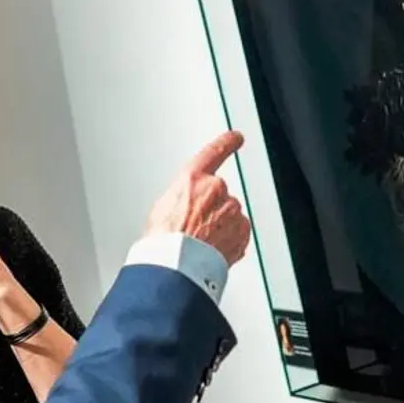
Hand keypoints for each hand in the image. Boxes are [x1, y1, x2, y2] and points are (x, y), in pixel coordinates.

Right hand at [144, 130, 250, 266]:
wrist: (177, 265)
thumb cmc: (164, 240)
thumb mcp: (161, 208)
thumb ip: (181, 198)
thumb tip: (185, 206)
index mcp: (192, 179)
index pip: (213, 153)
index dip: (227, 142)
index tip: (236, 137)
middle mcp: (216, 189)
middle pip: (218, 194)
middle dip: (210, 208)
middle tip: (193, 227)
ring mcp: (231, 210)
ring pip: (229, 215)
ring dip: (219, 226)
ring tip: (199, 242)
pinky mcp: (242, 231)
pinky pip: (237, 233)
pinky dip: (228, 240)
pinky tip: (210, 249)